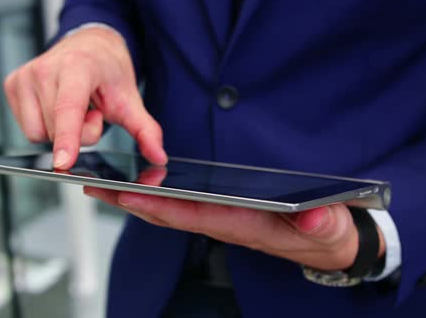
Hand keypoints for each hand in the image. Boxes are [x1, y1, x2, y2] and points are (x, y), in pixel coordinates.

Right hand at [4, 27, 166, 168]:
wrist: (90, 45)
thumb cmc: (108, 71)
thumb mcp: (131, 100)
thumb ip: (146, 130)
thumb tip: (159, 158)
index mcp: (77, 66)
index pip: (68, 108)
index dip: (68, 137)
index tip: (64, 162)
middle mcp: (46, 67)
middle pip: (55, 129)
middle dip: (78, 134)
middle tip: (93, 113)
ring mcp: (25, 74)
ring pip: (38, 133)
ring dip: (60, 132)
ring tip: (76, 109)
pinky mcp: (12, 83)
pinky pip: (27, 128)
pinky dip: (45, 126)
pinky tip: (58, 109)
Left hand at [83, 167, 385, 270]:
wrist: (326, 243)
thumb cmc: (323, 232)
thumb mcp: (330, 227)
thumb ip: (323, 222)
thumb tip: (316, 215)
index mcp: (244, 226)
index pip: (194, 215)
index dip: (159, 206)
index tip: (127, 193)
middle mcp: (225, 224)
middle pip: (169, 215)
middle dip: (131, 202)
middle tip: (95, 185)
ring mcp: (221, 220)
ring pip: (170, 212)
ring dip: (137, 199)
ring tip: (105, 183)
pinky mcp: (223, 213)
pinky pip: (182, 207)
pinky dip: (157, 198)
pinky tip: (141, 186)